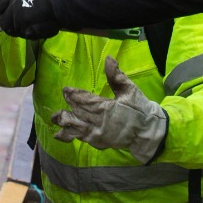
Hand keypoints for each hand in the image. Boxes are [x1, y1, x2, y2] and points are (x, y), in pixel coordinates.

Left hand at [0, 0, 59, 39]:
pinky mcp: (24, 24)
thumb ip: (15, 13)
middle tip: (30, 25)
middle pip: (5, 26)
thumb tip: (0, 28)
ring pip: (17, 32)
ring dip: (27, 32)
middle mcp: (13, 6)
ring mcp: (17, 16)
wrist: (60, 2)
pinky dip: (35, 34)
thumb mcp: (29, 3)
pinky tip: (43, 26)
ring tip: (39, 23)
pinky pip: (27, 35)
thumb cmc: (49, 3)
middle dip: (14, 29)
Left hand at [52, 57, 168, 162]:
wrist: (148, 132)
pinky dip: (72, 136)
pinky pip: (83, 139)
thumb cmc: (140, 109)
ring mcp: (99, 135)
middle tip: (61, 99)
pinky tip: (62, 135)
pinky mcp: (100, 143)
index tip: (66, 89)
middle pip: (79, 114)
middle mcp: (100, 123)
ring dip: (65, 123)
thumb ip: (117, 75)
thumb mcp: (130, 90)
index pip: (86, 100)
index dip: (75, 95)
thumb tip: (109, 59)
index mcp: (107, 109)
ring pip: (78, 128)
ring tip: (54, 119)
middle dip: (69, 106)